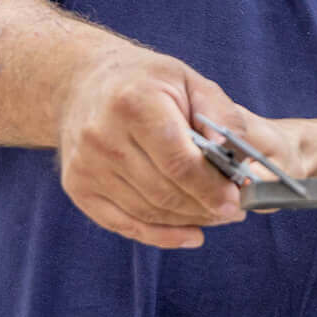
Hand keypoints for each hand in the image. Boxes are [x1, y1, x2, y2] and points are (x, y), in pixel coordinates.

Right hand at [55, 45, 297, 249]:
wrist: (81, 84)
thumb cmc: (146, 82)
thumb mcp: (189, 81)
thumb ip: (221, 116)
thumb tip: (239, 158)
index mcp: (134, 104)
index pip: (179, 162)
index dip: (211, 187)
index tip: (237, 199)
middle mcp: (103, 137)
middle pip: (164, 192)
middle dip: (205, 207)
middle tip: (233, 211)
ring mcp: (86, 166)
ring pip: (147, 212)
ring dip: (188, 220)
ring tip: (215, 216)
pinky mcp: (78, 188)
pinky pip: (125, 224)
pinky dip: (161, 235)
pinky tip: (190, 233)